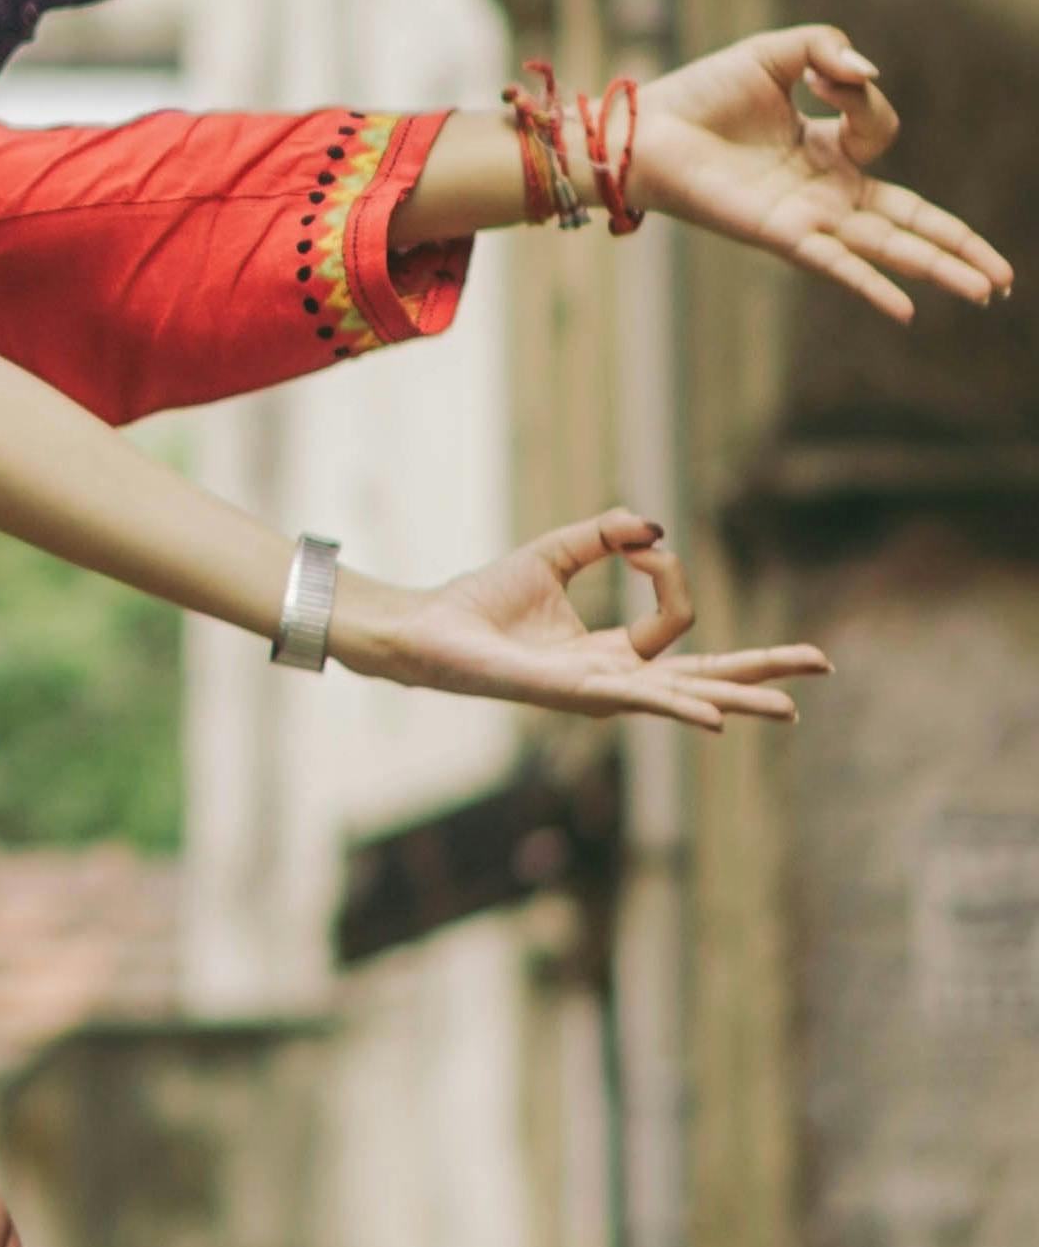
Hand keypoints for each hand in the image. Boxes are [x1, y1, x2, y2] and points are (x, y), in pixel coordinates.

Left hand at [341, 511, 821, 733]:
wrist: (425, 627)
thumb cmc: (481, 601)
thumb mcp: (552, 555)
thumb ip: (602, 537)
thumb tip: (652, 526)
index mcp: (613, 656)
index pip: (677, 622)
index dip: (666, 572)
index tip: (634, 543)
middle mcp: (614, 682)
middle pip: (706, 677)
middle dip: (763, 671)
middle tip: (822, 666)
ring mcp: (597, 694)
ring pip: (683, 696)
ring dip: (738, 699)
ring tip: (790, 709)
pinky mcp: (570, 693)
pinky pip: (636, 701)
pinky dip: (678, 709)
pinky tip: (715, 719)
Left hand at [636, 22, 1012, 330]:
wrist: (645, 129)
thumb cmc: (703, 94)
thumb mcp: (774, 53)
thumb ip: (825, 49)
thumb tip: (866, 74)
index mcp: (826, 148)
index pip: (881, 133)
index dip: (863, 97)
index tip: (825, 77)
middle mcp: (824, 190)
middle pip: (910, 221)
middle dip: (959, 247)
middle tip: (1004, 278)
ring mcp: (806, 216)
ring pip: (887, 247)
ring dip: (938, 269)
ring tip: (987, 292)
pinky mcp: (779, 233)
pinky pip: (835, 263)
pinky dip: (871, 285)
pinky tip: (907, 311)